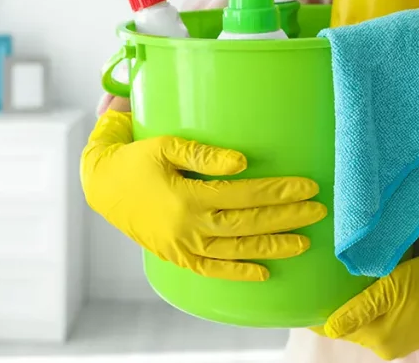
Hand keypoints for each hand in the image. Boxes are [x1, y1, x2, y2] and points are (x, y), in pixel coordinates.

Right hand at [81, 110, 326, 280]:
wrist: (100, 186)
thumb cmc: (133, 159)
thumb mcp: (164, 146)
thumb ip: (203, 155)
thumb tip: (241, 162)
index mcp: (187, 197)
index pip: (244, 195)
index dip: (277, 191)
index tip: (307, 186)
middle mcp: (188, 226)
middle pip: (247, 224)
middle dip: (286, 217)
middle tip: (318, 210)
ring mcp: (182, 245)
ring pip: (236, 250)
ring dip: (271, 246)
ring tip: (303, 242)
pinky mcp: (176, 256)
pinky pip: (212, 269)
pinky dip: (238, 272)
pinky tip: (263, 272)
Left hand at [318, 229, 418, 359]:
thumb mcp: (391, 289)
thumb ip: (359, 310)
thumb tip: (330, 328)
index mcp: (379, 338)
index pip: (335, 327)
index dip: (318, 312)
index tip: (306, 291)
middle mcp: (386, 345)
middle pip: (348, 325)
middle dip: (334, 307)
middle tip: (318, 279)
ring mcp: (398, 340)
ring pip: (362, 322)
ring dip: (350, 306)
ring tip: (335, 281)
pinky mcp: (409, 330)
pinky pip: (377, 320)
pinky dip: (367, 307)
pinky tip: (362, 289)